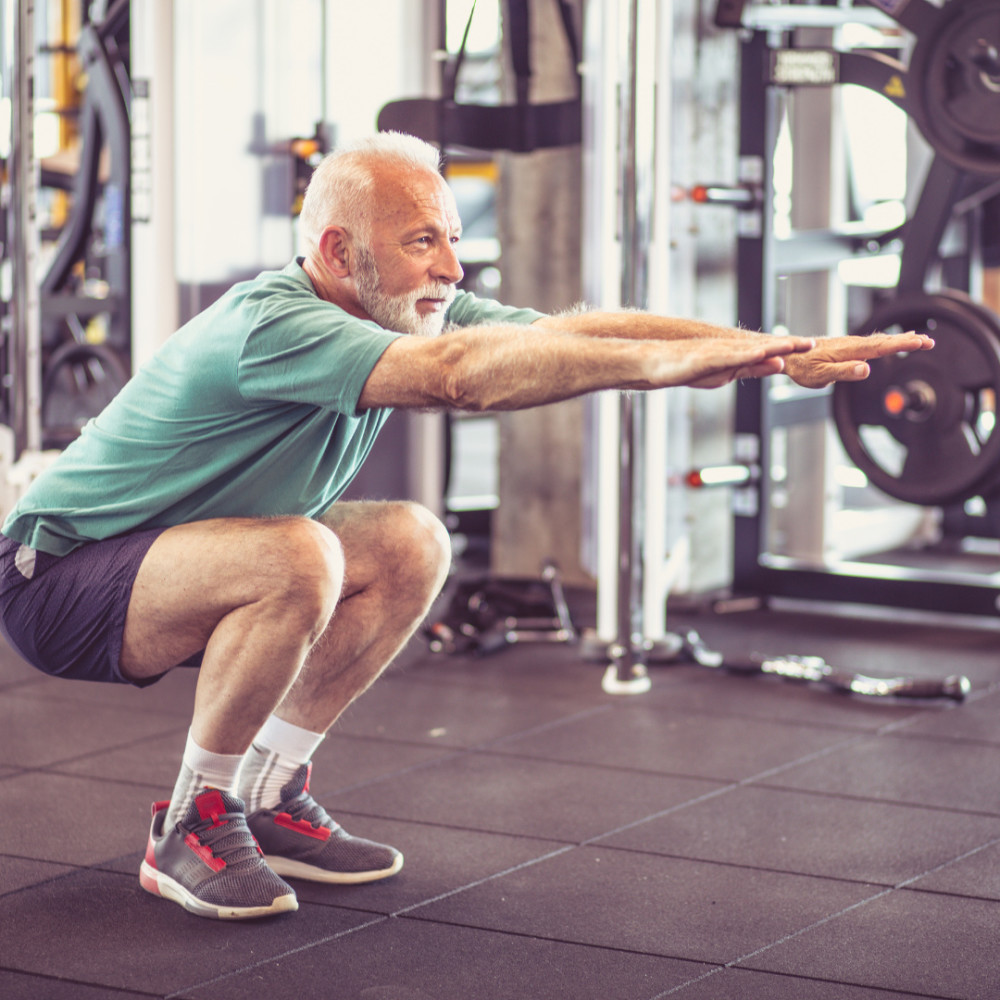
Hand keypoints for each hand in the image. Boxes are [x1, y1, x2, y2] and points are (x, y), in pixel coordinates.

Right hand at [665, 335, 815, 388]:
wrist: (656, 362)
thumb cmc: (689, 368)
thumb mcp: (728, 372)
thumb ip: (753, 368)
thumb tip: (779, 364)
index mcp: (737, 354)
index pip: (768, 351)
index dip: (790, 348)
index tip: (811, 347)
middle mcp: (731, 349)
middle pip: (763, 346)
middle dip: (788, 345)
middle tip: (812, 344)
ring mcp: (718, 352)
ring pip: (749, 350)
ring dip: (771, 347)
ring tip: (793, 346)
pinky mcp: (705, 359)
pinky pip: (728, 357)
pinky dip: (746, 355)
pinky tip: (760, 354)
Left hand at [783, 331, 933, 388]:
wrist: (787, 355)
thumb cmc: (802, 368)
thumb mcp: (821, 375)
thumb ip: (844, 372)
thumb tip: (866, 369)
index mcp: (850, 350)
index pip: (881, 347)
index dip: (903, 345)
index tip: (922, 342)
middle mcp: (852, 344)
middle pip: (885, 342)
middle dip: (908, 341)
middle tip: (930, 341)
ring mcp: (849, 344)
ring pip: (879, 341)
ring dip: (900, 340)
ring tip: (920, 340)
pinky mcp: (846, 346)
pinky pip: (871, 343)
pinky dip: (887, 341)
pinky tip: (892, 342)